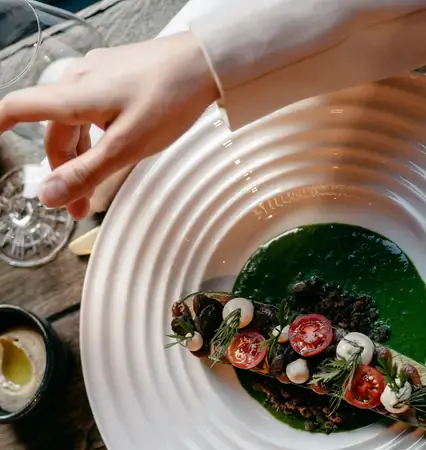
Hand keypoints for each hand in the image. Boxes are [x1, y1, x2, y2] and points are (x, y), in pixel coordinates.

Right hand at [0, 32, 219, 219]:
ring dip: (81, 159)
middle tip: (78, 208)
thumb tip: (49, 195)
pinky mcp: (117, 78)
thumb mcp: (127, 148)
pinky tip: (111, 155)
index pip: (18, 109)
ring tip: (95, 191)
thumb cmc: (170, 99)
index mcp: (73, 97)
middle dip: (62, 172)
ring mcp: (98, 78)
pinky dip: (96, 140)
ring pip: (77, 124)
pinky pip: (94, 112)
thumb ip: (86, 173)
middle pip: (54, 131)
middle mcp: (78, 82)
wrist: (204, 65)